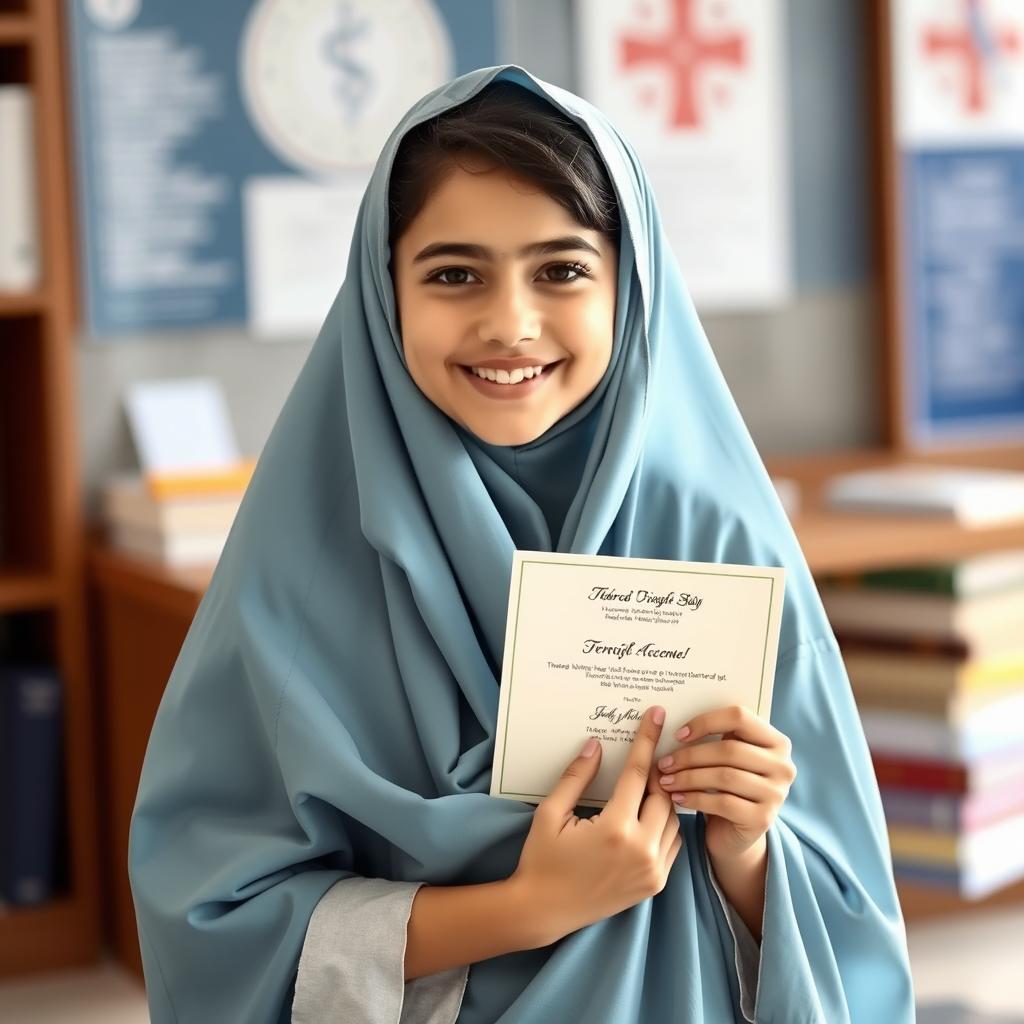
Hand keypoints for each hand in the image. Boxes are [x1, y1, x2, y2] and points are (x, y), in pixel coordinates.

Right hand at [510, 706, 682, 944]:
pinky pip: (672, 843)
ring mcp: (652, 870)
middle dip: (657, 771)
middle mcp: (641, 850)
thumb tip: (596, 745)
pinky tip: (649, 813)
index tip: (657, 715)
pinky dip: (666, 824)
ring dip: (663, 798)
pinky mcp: (655, 884)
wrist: (544, 910)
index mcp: (615, 829)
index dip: (647, 741)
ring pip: (673, 819)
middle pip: (663, 795)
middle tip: (648, 754)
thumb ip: (576, 776)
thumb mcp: (551, 813)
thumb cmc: (541, 859)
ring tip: (647, 783)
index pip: (638, 774)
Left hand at [651, 704, 795, 863]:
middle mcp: (783, 766)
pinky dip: (695, 799)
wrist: (735, 832)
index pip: (740, 717)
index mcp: (776, 740)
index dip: (705, 722)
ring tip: (666, 780)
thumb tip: (671, 721)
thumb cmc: (724, 786)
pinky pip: (724, 803)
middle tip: (664, 763)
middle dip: (690, 756)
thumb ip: (713, 738)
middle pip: (730, 750)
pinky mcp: (764, 819)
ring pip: (725, 776)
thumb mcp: (724, 758)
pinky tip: (677, 797)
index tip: (678, 734)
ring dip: (689, 777)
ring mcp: (777, 794)